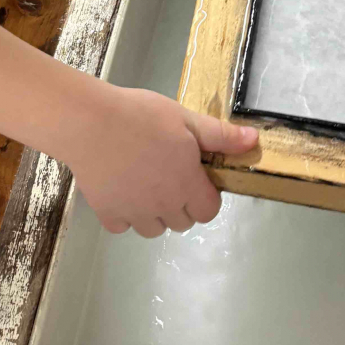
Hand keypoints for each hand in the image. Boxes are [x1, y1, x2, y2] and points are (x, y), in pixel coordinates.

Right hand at [67, 85, 256, 237]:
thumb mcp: (185, 119)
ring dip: (154, 212)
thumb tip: (254, 142)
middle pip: (183, 222)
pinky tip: (120, 188)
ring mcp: (135, 213)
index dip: (205, 196)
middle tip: (166, 173)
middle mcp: (164, 206)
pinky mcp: (108, 214)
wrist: (90, 123)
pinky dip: (124, 214)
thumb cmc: (141, 116)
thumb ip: (220, 136)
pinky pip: (123, 226)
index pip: (209, 211)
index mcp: (187, 184)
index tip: (194, 176)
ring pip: (154, 229)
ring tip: (143, 182)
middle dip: (181, 203)